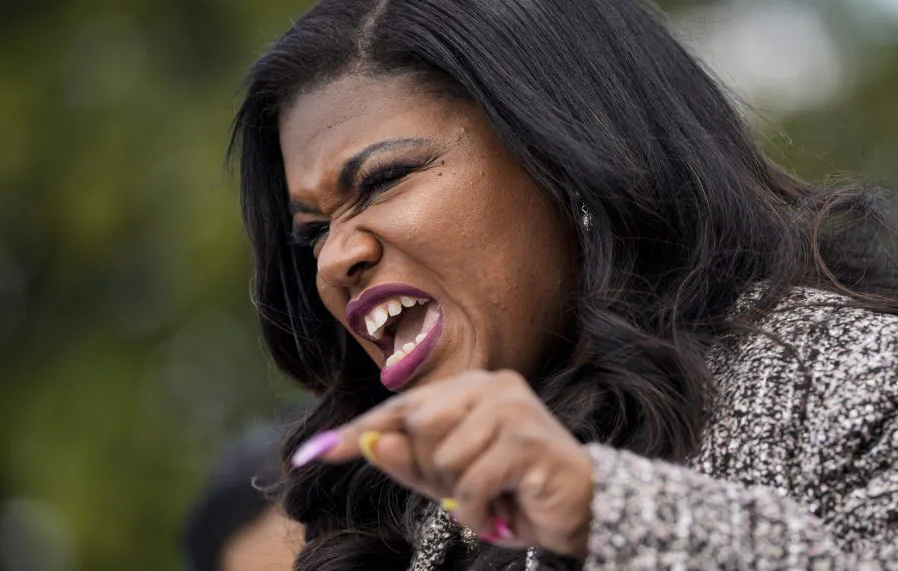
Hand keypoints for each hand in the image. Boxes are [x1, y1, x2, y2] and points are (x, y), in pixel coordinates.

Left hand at [293, 370, 593, 558]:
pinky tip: (503, 509)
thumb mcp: (451, 484)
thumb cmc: (514, 493)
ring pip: (442, 455)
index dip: (357, 432)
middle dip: (431, 471)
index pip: (401, 407)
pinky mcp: (525, 436)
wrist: (584, 513)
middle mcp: (491, 384)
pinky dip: (477, 508)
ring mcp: (510, 405)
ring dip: (458, 493)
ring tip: (491, 497)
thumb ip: (411, 462)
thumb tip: (370, 441)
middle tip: (467, 490)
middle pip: (417, 426)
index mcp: (471, 389)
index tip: (312, 455)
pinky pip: (469, 480)